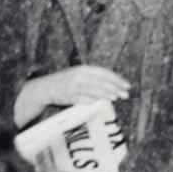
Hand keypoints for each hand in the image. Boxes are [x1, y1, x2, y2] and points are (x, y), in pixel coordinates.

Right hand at [15, 65, 130, 123]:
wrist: (45, 88)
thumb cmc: (66, 81)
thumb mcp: (79, 74)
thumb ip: (93, 78)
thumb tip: (113, 85)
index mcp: (83, 69)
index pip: (104, 73)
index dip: (116, 79)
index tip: (126, 84)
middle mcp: (79, 76)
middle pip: (101, 82)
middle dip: (115, 88)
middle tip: (126, 94)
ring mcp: (74, 87)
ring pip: (94, 91)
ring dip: (106, 94)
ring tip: (116, 97)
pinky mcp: (69, 97)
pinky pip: (84, 99)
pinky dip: (94, 101)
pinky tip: (102, 102)